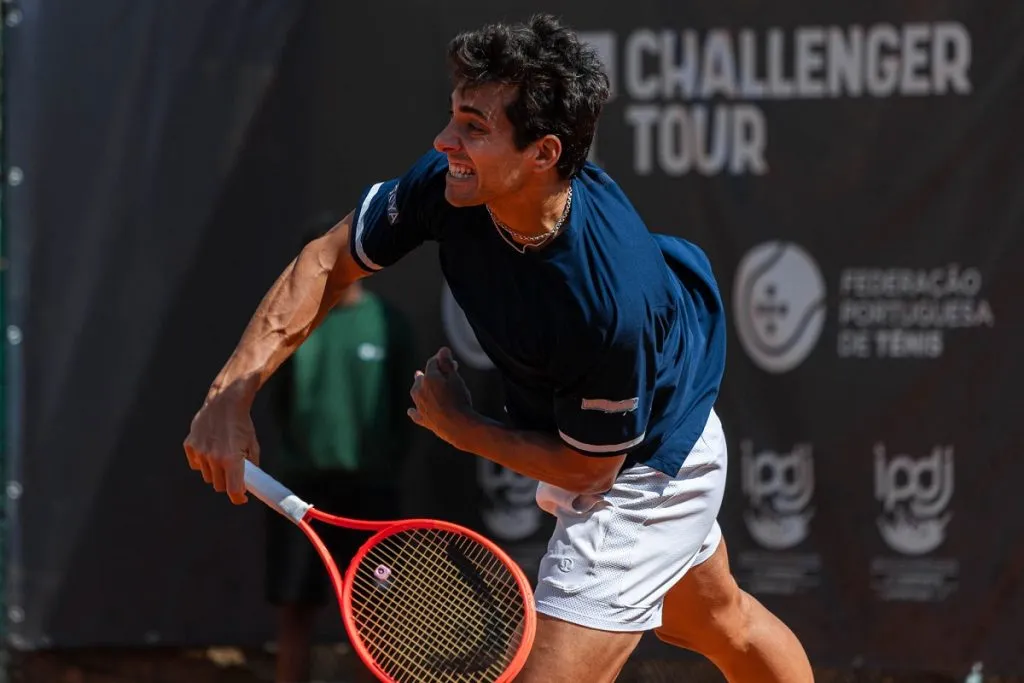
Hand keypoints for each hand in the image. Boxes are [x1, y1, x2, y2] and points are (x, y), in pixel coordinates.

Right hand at [183, 388, 259, 503]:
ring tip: (223, 455)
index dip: (239, 498)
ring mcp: (200, 452)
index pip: (233, 490)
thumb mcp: (253, 444)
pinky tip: (211, 449)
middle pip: (219, 486)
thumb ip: (252, 465)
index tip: (242, 498)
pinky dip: (203, 462)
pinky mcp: (190, 445)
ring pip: (207, 475)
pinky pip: (196, 464)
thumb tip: (250, 482)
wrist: (225, 401)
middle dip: (228, 482)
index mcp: (232, 459)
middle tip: (234, 472)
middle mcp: (214, 458)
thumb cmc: (241, 423)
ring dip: (215, 472)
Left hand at [408, 347, 474, 447]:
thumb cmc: (459, 400)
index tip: (451, 361)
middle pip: (422, 377)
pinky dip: (414, 410)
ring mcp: (419, 405)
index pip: (433, 363)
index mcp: (429, 378)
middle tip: (438, 372)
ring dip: (420, 387)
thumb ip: (447, 364)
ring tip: (421, 384)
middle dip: (430, 373)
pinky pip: (415, 413)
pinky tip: (411, 410)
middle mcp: (420, 390)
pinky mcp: (422, 419)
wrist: (457, 426)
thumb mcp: (456, 379)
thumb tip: (443, 350)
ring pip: (416, 392)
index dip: (442, 360)